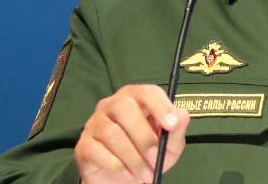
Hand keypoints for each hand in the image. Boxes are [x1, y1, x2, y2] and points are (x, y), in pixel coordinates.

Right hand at [74, 84, 189, 183]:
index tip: (172, 125)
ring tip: (145, 174)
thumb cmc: (147, 155)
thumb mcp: (168, 146)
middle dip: (144, 137)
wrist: (123, 179)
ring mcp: (94, 123)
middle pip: (125, 108)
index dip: (160, 106)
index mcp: (135, 98)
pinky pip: (98, 151)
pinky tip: (128, 175)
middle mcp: (111, 105)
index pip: (147, 92)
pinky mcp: (84, 145)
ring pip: (112, 133)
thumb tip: (183, 115)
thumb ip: (176, 131)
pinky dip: (118, 166)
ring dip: (133, 158)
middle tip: (155, 159)